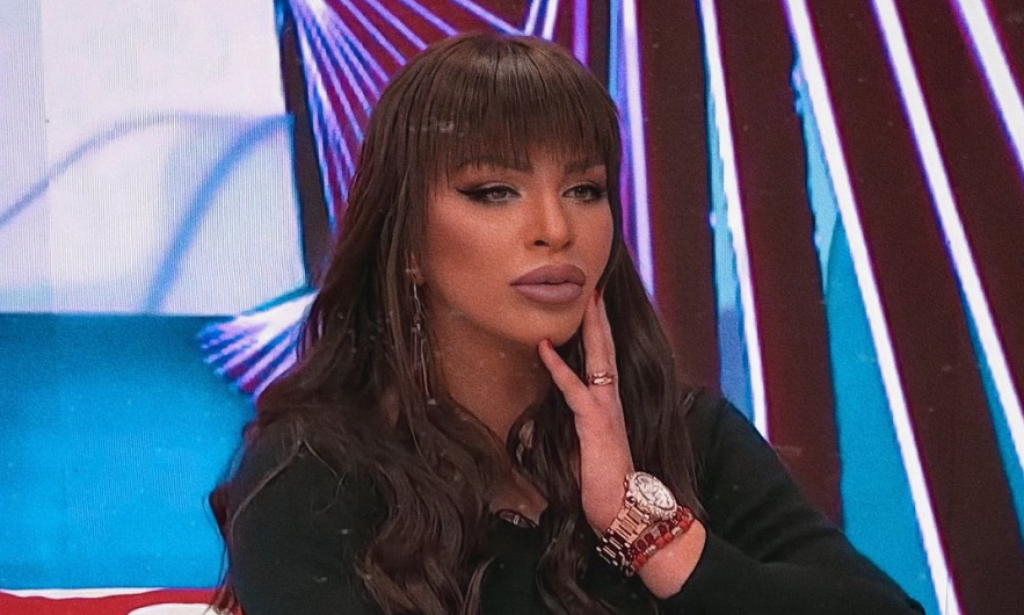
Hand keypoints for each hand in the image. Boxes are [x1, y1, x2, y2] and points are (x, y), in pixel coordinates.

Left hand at [537, 289, 633, 533]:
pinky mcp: (595, 423)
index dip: (599, 331)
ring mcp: (606, 409)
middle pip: (606, 348)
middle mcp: (611, 400)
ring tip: (586, 296)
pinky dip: (558, 368)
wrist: (624, 508)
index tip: (594, 304)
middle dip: (601, 316)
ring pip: (599, 358)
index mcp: (608, 404)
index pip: (604, 360)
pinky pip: (574, 390)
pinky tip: (544, 348)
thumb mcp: (579, 451)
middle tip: (597, 284)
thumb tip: (534, 426)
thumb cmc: (601, 484)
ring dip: (590, 327)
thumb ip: (564, 433)